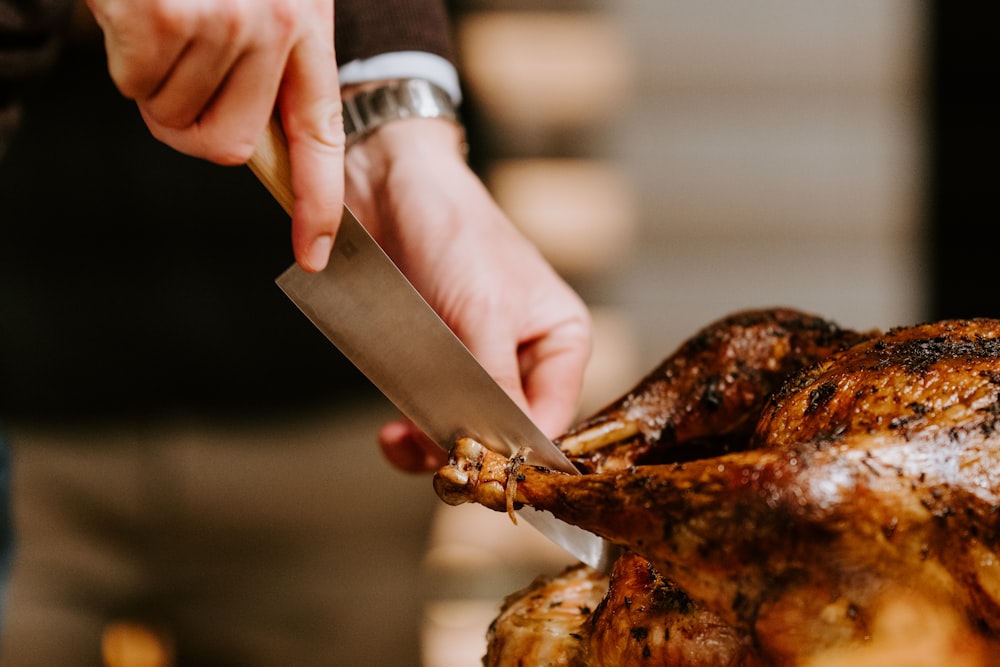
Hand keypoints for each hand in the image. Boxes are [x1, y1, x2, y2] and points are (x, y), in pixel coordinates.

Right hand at [86, 0, 343, 271]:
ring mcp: (222, 21)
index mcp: (307, 25)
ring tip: (160, 21)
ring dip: (152, 82)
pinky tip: (134, 12)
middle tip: (174, 78)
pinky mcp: (165, 16)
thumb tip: (243, 146)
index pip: (321, 134)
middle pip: (228, 145)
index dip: (319, 201)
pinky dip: (122, 58)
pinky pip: (134, 84)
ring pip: (173, 116)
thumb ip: (265, 66)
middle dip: (189, 126)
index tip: (315, 252)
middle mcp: (275, 25)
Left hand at [344, 117, 592, 471]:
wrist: (388, 184)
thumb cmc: (453, 231)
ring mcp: (476, 361)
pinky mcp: (433, 361)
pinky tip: (392, 433)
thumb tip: (502, 452)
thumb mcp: (483, 314)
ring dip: (432, 446)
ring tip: (403, 442)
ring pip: (464, 430)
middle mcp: (525, 356)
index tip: (485, 474)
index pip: (552, 420)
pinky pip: (428, 413)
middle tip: (437, 464)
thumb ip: (495, 386)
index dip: (519, 455)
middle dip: (470, 452)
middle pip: (506, 433)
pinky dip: (410, 429)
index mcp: (561, 340)